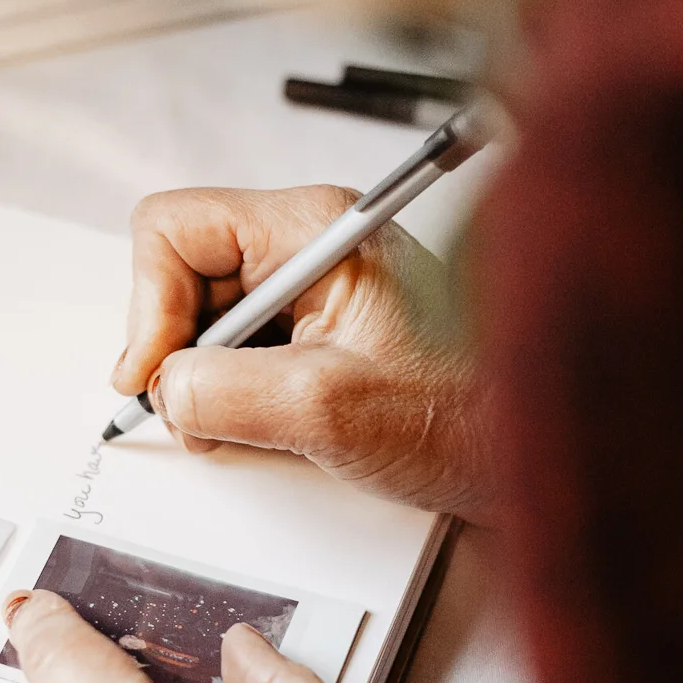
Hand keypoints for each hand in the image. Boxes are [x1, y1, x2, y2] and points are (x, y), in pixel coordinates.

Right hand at [112, 187, 493, 522]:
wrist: (533, 455)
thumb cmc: (468, 418)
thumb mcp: (329, 410)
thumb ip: (225, 391)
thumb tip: (163, 387)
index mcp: (317, 228)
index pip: (174, 229)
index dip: (149, 306)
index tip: (153, 375)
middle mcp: (311, 243)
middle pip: (182, 275)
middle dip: (176, 351)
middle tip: (200, 417)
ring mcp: (314, 286)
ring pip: (206, 319)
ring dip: (205, 381)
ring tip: (250, 428)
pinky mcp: (319, 330)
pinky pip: (240, 351)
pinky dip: (233, 395)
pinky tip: (269, 428)